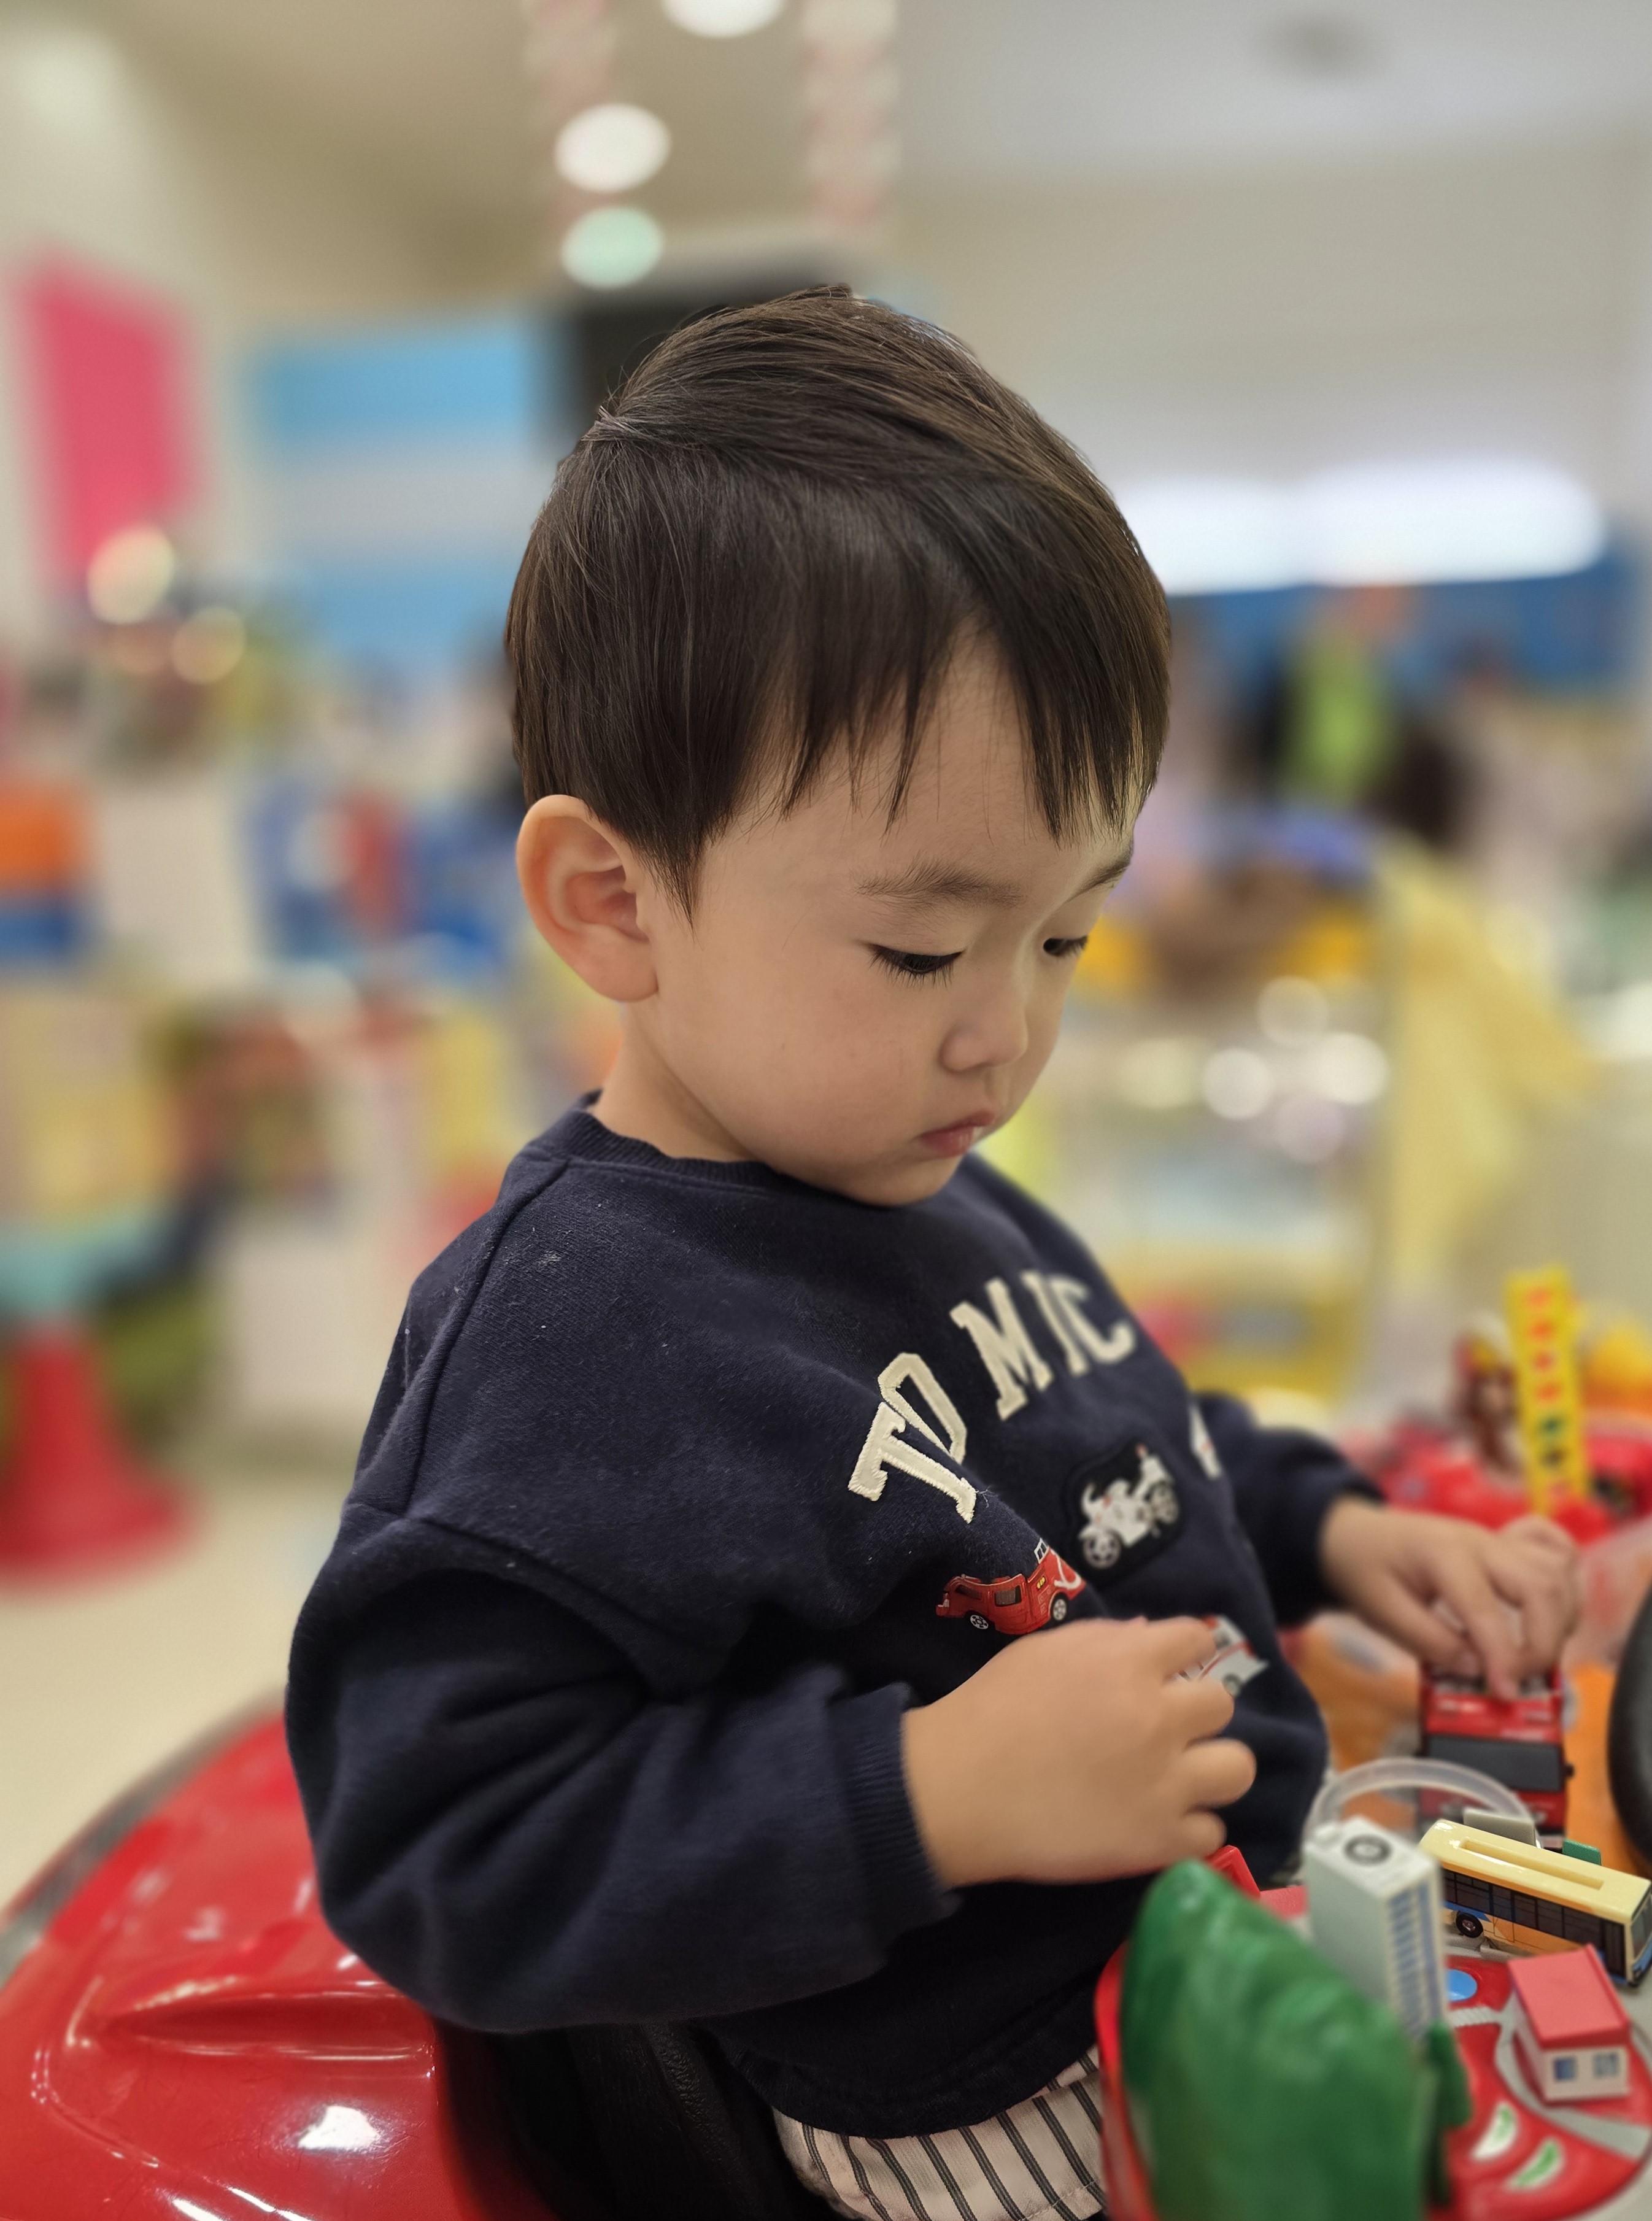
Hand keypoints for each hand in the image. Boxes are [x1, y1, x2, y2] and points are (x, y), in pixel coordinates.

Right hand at [901, 1616, 1256, 1889]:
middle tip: (1160, 1730)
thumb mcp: (1043, 1650)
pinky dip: (1187, 1828)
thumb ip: (1107, 1639)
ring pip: (1237, 1769)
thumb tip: (1154, 1636)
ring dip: (1209, 1770)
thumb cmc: (992, 1708)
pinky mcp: (1158, 1841)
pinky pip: (1211, 1834)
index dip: (1182, 1653)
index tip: (1166, 1671)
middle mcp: (1160, 1718)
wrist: (959, 1789)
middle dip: (1193, 1713)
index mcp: (1130, 1663)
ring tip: (1177, 1779)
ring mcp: (1165, 1784)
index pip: (1197, 1638)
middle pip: (1222, 1705)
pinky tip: (1155, 1822)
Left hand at [1318, 1496, 1579, 1699]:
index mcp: (1442, 1555)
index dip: (1503, 1657)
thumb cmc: (1366, 1570)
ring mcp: (1498, 1540)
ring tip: (1535, 1656)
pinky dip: (1565, 1582)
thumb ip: (1429, 1641)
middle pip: (1540, 1587)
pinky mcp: (1507, 1544)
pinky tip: (1553, 1612)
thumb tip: (1478, 1669)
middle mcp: (1480, 1543)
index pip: (1486, 1608)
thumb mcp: (1381, 1611)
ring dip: (1559, 1620)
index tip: (1506, 1692)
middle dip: (1543, 1642)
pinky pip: (1555, 1551)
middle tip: (1521, 1679)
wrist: (1355, 1532)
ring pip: (1555, 1573)